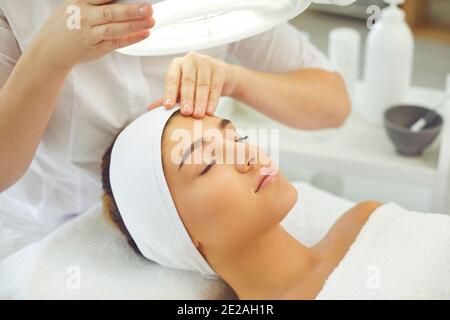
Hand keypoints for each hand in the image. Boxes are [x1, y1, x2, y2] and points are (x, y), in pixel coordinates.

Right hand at [31, 0, 154, 69]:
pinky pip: (115, 43)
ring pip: (114, 29)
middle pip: (110, 12)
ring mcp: (90, 34)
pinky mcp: (96, 48)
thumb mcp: (75, 4)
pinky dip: (131, 38)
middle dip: (131, 10)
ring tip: (150, 21)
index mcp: (80, 2)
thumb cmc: (68, 23)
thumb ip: (97, 1)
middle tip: (148, 8)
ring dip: (134, 25)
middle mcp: (84, 17)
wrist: (50, 48)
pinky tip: (144, 34)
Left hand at [148, 52, 237, 118]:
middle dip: (187, 98)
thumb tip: (150, 110)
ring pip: (202, 84)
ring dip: (200, 101)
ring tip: (198, 115)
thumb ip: (168, 98)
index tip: (167, 106)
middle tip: (186, 113)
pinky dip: (212, 100)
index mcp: (177, 64)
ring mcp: (206, 62)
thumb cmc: (197, 84)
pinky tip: (210, 111)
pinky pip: (215, 86)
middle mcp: (191, 60)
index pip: (172, 78)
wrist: (222, 77)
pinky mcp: (220, 68)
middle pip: (188, 81)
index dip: (169, 92)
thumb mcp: (182, 90)